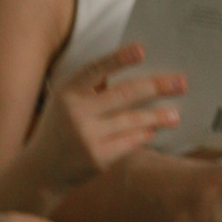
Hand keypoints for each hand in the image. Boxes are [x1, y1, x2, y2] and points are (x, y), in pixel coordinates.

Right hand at [28, 44, 186, 191]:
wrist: (40, 171)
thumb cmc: (59, 129)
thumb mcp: (64, 102)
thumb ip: (90, 86)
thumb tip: (130, 69)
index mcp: (67, 92)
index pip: (96, 69)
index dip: (119, 59)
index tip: (142, 50)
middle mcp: (76, 112)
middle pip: (124, 94)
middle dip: (157, 86)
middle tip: (181, 82)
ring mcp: (87, 136)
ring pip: (133, 120)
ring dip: (158, 115)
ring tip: (175, 114)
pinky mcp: (98, 158)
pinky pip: (130, 141)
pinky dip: (144, 134)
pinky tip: (154, 130)